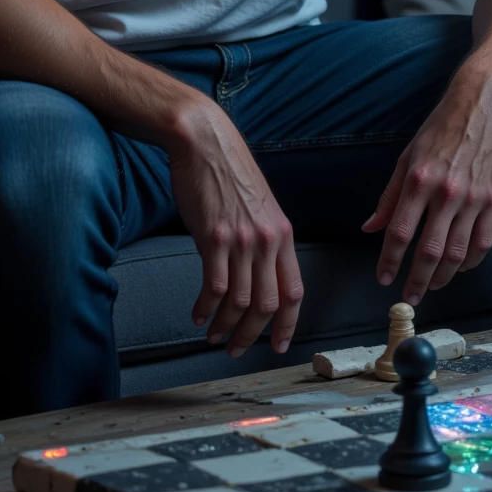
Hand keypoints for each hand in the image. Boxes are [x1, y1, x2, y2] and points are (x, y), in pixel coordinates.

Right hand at [167, 100, 303, 358]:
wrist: (205, 142)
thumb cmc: (229, 171)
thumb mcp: (260, 206)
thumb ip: (264, 238)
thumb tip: (259, 272)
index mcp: (283, 234)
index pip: (293, 290)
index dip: (287, 324)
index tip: (277, 344)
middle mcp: (267, 240)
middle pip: (267, 304)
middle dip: (252, 335)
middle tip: (236, 349)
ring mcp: (241, 240)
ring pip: (240, 301)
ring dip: (225, 326)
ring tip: (213, 335)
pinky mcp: (213, 237)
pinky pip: (214, 287)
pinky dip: (205, 308)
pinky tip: (198, 314)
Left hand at [361, 67, 491, 304]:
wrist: (484, 104)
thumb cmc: (442, 127)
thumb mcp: (408, 156)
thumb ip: (390, 196)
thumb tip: (371, 226)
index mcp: (419, 179)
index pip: (400, 232)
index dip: (389, 260)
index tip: (383, 278)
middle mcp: (446, 192)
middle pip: (429, 251)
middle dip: (416, 280)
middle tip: (409, 295)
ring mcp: (474, 198)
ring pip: (458, 252)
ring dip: (442, 276)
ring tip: (432, 285)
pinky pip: (483, 242)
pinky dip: (471, 262)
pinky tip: (460, 267)